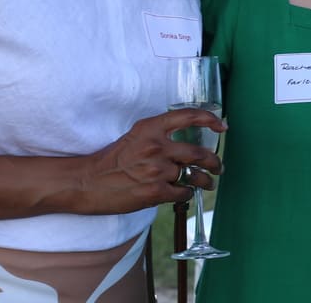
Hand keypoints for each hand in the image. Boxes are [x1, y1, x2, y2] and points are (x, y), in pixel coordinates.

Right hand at [74, 107, 225, 213]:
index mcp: (151, 128)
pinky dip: (187, 194)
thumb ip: (159, 136)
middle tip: (219, 166)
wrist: (88, 182)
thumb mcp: (135, 137)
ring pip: (195, 175)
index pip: (189, 116)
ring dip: (206, 181)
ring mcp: (157, 170)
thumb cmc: (112, 159)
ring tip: (209, 183)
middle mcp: (156, 146)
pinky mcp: (155, 192)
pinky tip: (185, 194)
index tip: (222, 125)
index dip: (210, 120)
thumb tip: (184, 145)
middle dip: (214, 162)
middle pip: (199, 153)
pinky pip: (182, 193)